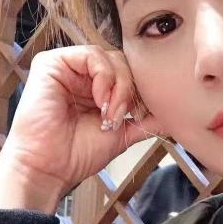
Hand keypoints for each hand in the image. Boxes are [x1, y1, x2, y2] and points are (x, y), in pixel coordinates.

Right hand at [0, 46, 163, 212]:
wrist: (50, 168)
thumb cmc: (76, 155)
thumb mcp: (121, 136)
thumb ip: (144, 122)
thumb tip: (172, 118)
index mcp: (95, 89)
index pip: (128, 74)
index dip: (139, 91)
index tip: (140, 115)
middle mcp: (81, 75)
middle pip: (123, 63)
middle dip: (131, 91)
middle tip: (124, 117)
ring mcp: (67, 67)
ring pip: (111, 58)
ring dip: (119, 88)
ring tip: (110, 115)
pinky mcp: (52, 63)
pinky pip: (91, 55)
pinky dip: (103, 78)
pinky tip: (99, 101)